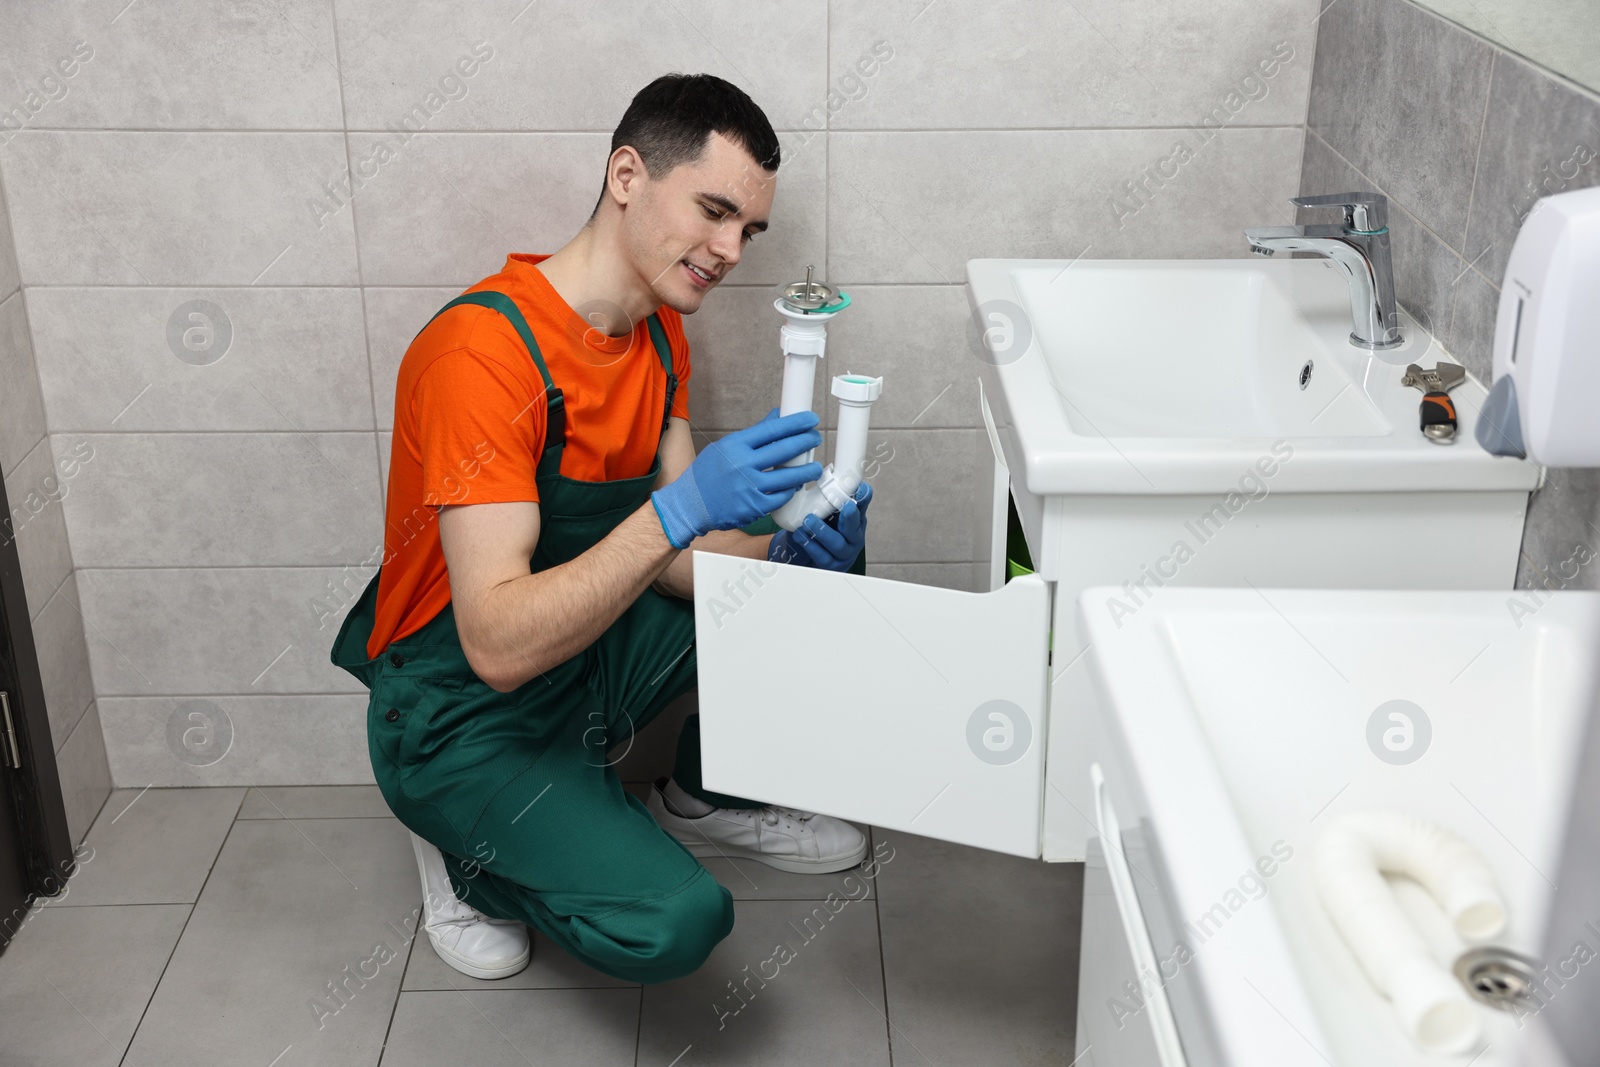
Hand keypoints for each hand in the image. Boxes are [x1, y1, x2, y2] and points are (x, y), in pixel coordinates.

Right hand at [650, 408, 822, 548]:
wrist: (690, 504)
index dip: (795, 423)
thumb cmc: (707, 474)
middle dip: (805, 442)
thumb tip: (777, 418)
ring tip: (815, 467)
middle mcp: (742, 464)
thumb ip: (754, 435)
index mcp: (735, 445)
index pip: (772, 429)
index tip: (810, 420)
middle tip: (816, 438)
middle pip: (784, 450)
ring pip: (788, 477)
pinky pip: (781, 497)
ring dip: (806, 471)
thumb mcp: (725, 447)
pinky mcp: (754, 506)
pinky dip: (790, 491)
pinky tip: (795, 486)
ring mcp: (749, 486)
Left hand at [768, 481, 870, 571]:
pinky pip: (822, 557)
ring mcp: (844, 554)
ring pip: (837, 544)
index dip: (864, 498)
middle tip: (844, 506)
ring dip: (823, 532)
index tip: (861, 489)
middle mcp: (853, 537)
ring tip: (809, 521)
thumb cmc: (826, 530)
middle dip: (849, 517)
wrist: (814, 556)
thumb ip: (832, 495)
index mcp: (856, 520)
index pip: (862, 506)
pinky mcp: (830, 566)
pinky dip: (810, 545)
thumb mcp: (831, 512)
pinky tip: (800, 535)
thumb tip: (830, 470)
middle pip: (854, 528)